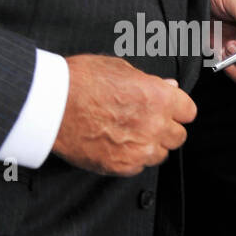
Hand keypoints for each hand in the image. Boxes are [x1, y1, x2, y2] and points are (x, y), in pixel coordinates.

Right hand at [52, 55, 196, 175]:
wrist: (47, 105)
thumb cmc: (77, 82)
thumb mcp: (118, 69)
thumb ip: (150, 82)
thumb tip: (170, 86)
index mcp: (159, 98)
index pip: (188, 112)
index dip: (177, 110)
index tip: (169, 110)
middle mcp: (155, 125)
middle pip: (178, 136)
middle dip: (165, 129)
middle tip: (146, 122)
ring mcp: (140, 149)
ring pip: (160, 154)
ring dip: (150, 146)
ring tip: (127, 134)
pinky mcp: (122, 166)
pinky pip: (139, 167)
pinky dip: (130, 159)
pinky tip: (114, 145)